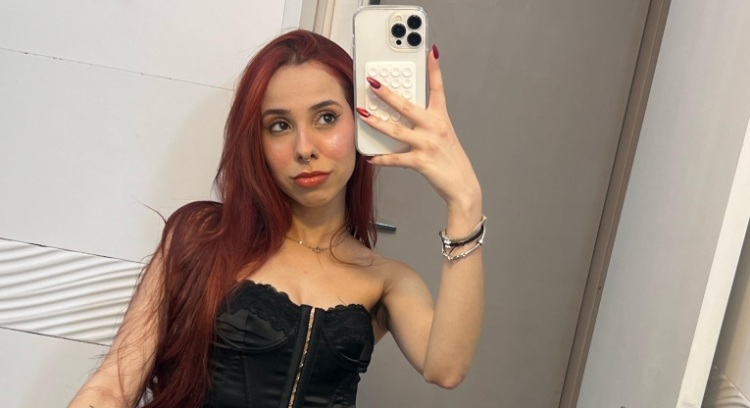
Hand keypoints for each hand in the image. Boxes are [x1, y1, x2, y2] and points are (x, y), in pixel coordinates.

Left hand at [358, 47, 480, 211]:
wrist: (462, 185)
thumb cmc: (450, 160)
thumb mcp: (442, 136)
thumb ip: (424, 124)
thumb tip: (400, 116)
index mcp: (441, 118)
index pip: (438, 88)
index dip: (435, 69)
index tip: (430, 52)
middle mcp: (435, 128)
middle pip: (407, 106)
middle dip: (387, 93)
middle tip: (373, 82)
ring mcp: (428, 144)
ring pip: (396, 130)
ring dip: (376, 122)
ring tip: (362, 114)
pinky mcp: (422, 161)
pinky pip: (396, 159)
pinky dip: (382, 159)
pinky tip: (371, 157)